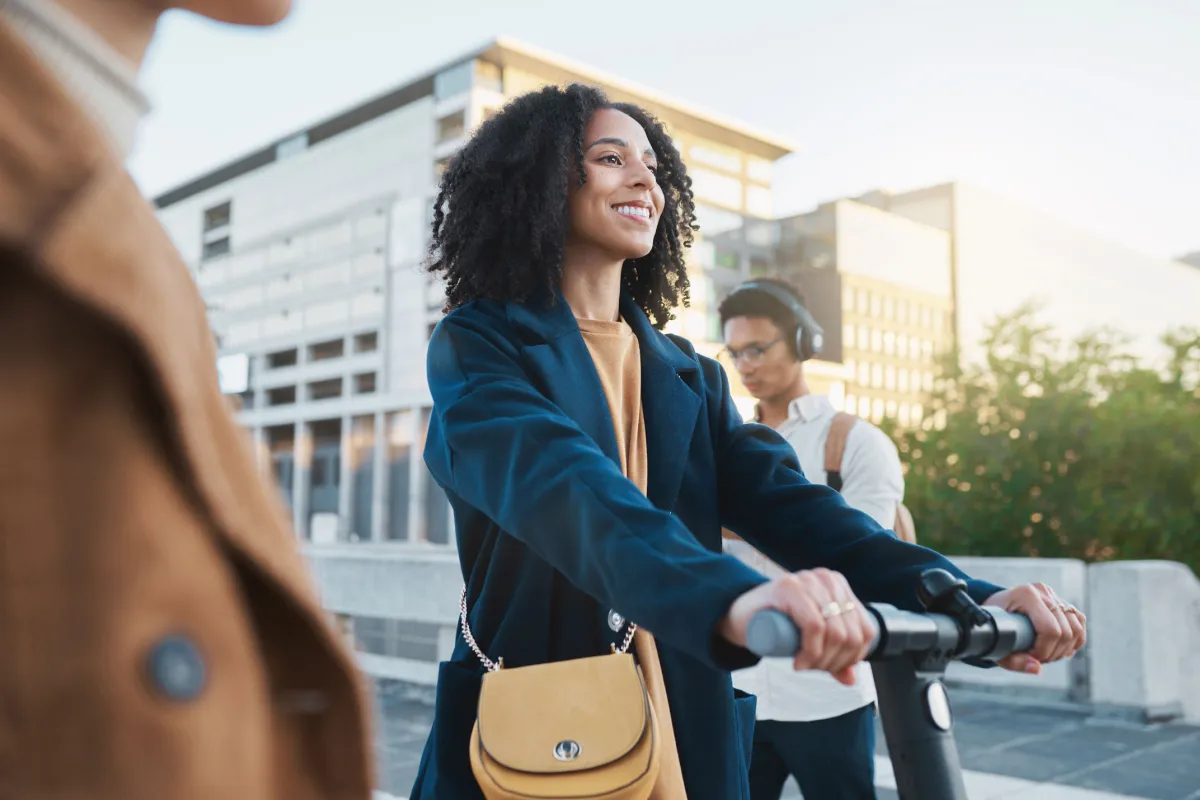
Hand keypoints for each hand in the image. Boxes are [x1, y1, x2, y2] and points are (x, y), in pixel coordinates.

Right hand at [719, 569, 873, 685]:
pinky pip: (815, 626)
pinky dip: (811, 652)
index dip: (852, 658)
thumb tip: (851, 679)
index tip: (829, 668)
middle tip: (811, 668)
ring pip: (835, 633)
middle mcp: (827, 579)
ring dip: (821, 661)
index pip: (865, 630)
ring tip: (803, 665)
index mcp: (839, 586)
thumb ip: (833, 655)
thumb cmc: (777, 626)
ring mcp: (808, 580)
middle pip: (851, 635)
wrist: (740, 615)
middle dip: (833, 662)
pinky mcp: (789, 587)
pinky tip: (798, 662)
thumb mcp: (811, 640)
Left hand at [983, 583, 1086, 674]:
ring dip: (1064, 649)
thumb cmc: (993, 627)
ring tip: (1046, 654)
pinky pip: (1080, 622)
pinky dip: (1075, 640)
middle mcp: (1043, 591)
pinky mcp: (1061, 601)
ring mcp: (1054, 595)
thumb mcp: (996, 644)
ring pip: (1076, 629)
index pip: (1051, 630)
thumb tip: (1037, 669)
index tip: (1029, 656)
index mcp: (1026, 595)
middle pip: (1066, 632)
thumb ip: (1014, 660)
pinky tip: (1061, 649)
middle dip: (1053, 653)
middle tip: (1036, 658)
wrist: (993, 609)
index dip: (1044, 651)